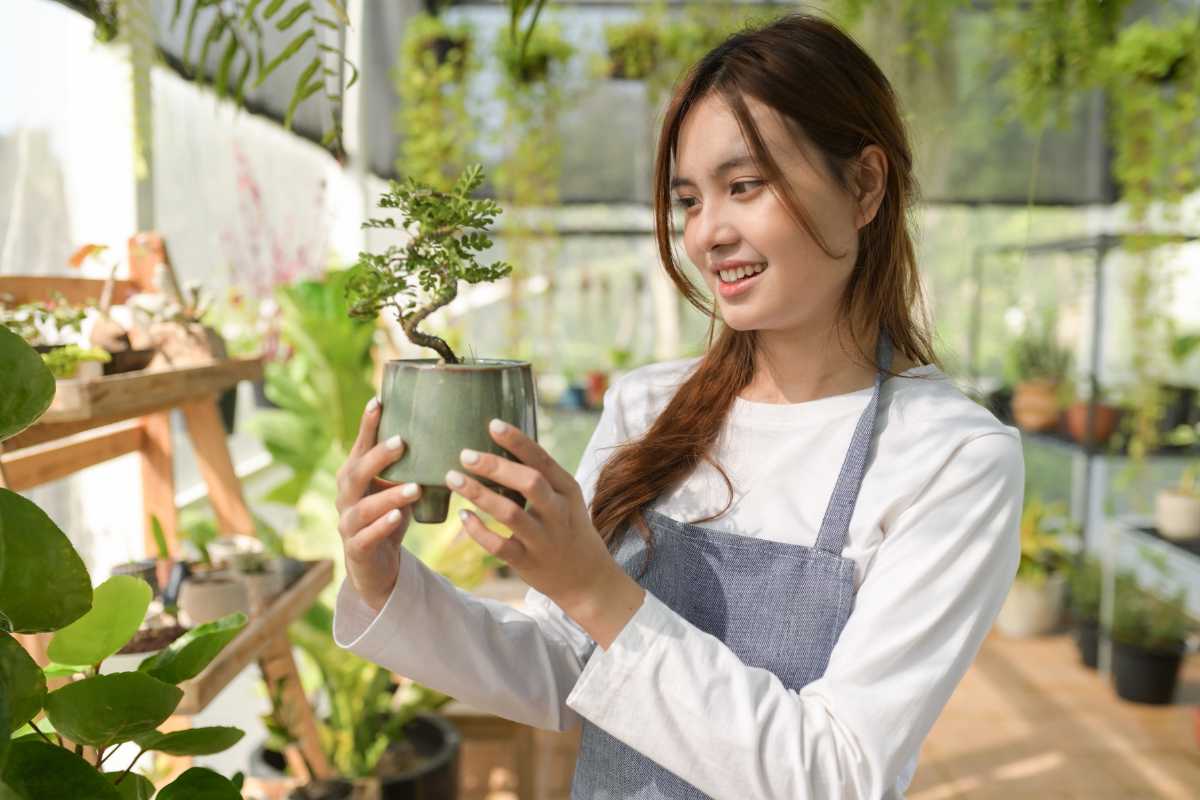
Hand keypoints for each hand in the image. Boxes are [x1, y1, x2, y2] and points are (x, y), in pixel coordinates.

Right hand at [335, 397, 422, 612]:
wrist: (376, 566)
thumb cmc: (388, 516)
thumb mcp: (396, 486)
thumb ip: (408, 464)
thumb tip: (444, 430)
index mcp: (355, 476)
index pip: (359, 447)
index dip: (366, 426)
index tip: (378, 401)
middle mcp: (346, 496)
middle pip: (355, 473)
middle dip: (377, 457)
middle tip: (401, 443)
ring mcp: (349, 523)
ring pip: (363, 507)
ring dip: (389, 495)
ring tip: (414, 488)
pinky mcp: (357, 549)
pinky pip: (366, 536)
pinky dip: (382, 526)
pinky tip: (398, 517)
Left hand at [447, 419, 645, 646]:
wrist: (587, 579)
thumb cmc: (569, 529)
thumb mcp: (566, 499)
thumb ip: (542, 477)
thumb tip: (500, 445)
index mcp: (567, 491)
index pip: (543, 460)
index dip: (518, 441)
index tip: (493, 424)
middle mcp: (558, 513)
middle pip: (529, 483)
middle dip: (495, 466)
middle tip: (465, 454)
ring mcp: (543, 539)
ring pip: (510, 514)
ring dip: (480, 494)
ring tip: (453, 479)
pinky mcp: (528, 562)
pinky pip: (499, 546)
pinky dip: (478, 531)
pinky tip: (463, 516)